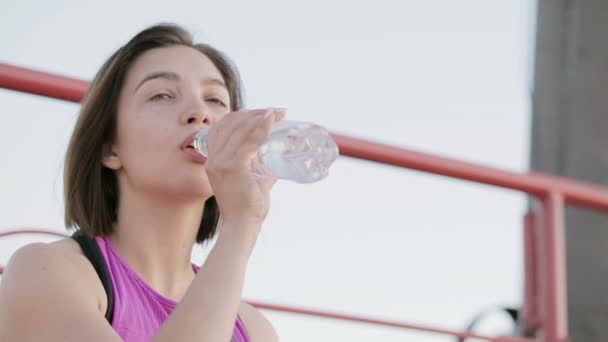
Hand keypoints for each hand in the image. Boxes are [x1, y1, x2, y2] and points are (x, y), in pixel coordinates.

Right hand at [204, 108, 284, 232]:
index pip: (224, 127)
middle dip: (254, 112)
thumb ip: (261, 167)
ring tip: (278, 113)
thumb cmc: (248, 207)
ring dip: (259, 117)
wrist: (243, 226)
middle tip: (276, 111)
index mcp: (214, 160)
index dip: (243, 115)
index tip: (264, 113)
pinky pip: (247, 143)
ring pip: (239, 129)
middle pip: (230, 123)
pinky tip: (271, 122)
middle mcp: (213, 159)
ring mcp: (220, 163)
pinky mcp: (232, 168)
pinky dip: (260, 129)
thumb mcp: (253, 179)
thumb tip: (278, 158)